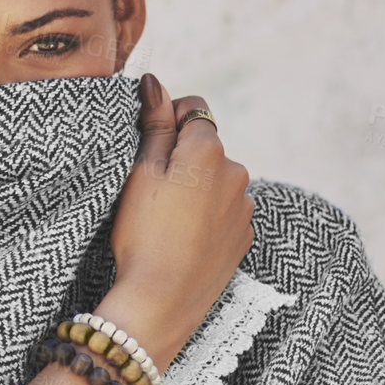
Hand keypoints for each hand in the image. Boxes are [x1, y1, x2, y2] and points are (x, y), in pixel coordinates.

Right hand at [95, 73, 255, 367]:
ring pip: (216, 180)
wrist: (162, 302)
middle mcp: (237, 172)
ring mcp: (244, 207)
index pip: (193, 109)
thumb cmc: (142, 235)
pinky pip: (224, 210)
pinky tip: (183, 238)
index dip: (167, 121)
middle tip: (152, 191)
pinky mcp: (244, 236)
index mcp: (209, 150)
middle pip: (206, 146)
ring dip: (196, 187)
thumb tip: (155, 82)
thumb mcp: (140, 173)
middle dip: (182, 158)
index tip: (149, 150)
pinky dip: (206, 215)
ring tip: (166, 220)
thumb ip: (154, 123)